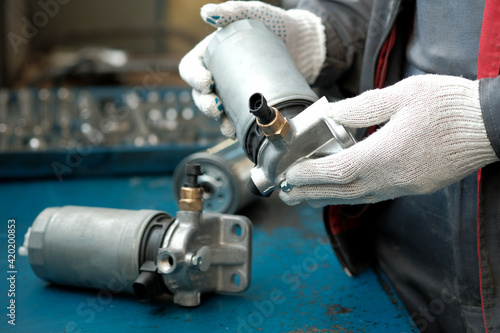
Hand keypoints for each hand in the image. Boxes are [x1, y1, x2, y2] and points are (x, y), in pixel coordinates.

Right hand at [178, 1, 325, 136]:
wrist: (303, 44)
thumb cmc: (276, 23)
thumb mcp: (255, 13)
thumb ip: (233, 10)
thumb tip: (207, 13)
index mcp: (210, 53)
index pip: (191, 68)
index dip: (194, 78)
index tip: (207, 83)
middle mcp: (218, 74)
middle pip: (201, 95)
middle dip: (205, 105)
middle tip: (217, 109)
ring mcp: (233, 90)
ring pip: (217, 111)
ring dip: (219, 122)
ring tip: (228, 127)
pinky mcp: (248, 102)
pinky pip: (236, 119)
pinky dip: (235, 128)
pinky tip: (238, 133)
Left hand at [279, 74, 498, 206]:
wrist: (490, 125)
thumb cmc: (449, 106)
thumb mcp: (402, 95)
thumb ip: (362, 108)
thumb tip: (332, 114)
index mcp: (385, 154)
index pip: (335, 171)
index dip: (309, 175)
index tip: (289, 175)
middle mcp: (392, 177)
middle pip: (341, 192)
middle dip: (310, 193)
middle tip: (287, 194)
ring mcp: (405, 186)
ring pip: (358, 197)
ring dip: (328, 198)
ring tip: (307, 196)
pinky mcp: (415, 186)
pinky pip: (376, 195)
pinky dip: (353, 195)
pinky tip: (345, 190)